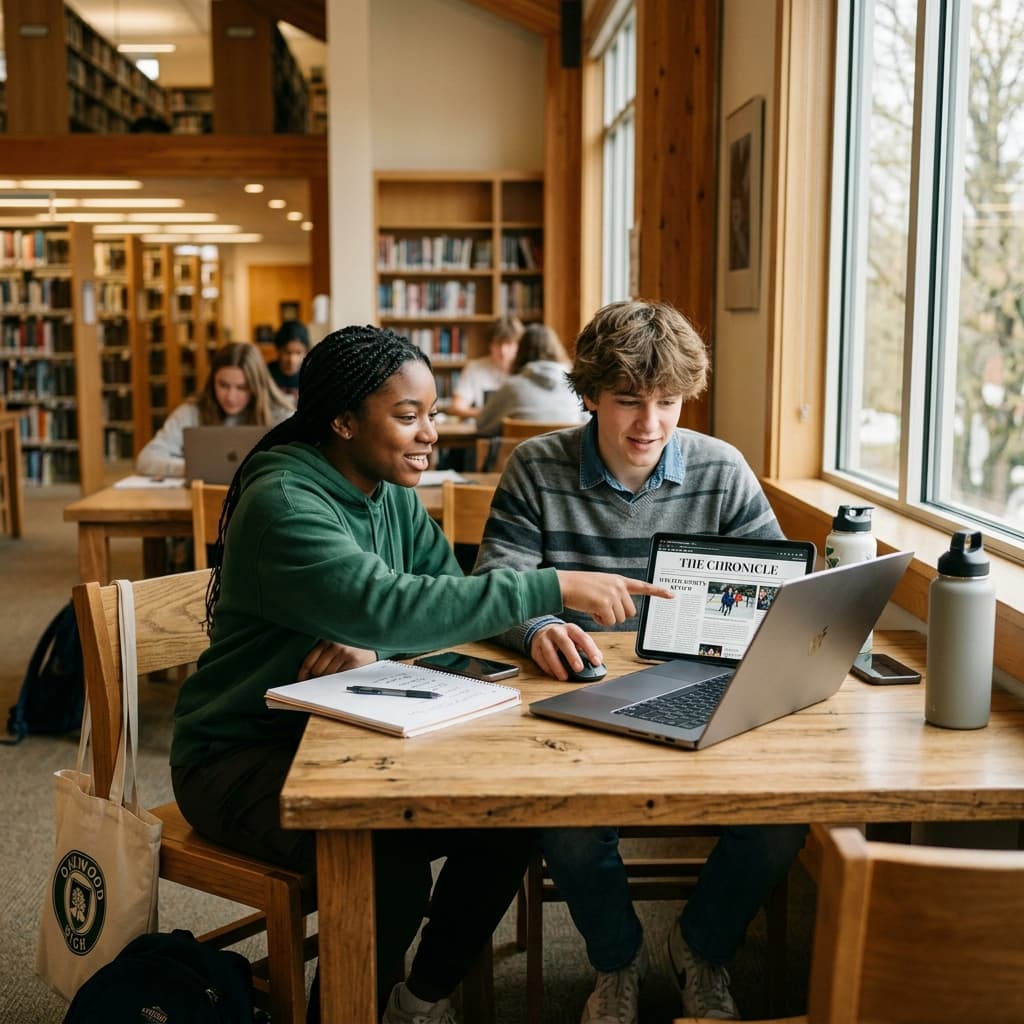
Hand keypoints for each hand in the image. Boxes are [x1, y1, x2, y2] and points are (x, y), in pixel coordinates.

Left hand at [296, 640, 376, 680]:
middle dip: (317, 677)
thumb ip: (322, 655)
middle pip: (316, 670)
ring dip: (329, 678)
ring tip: (336, 672)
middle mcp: (335, 646)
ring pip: (327, 675)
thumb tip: (307, 676)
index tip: (301, 681)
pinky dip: (337, 679)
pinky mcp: (354, 661)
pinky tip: (342, 674)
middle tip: (323, 677)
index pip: (308, 661)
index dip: (303, 674)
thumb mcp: (335, 644)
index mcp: (327, 639)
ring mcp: (345, 653)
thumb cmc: (352, 645)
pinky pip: (338, 677)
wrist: (375, 639)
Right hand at [530, 623, 603, 679]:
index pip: (582, 638)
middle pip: (564, 642)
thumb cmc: (564, 638)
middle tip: (579, 668)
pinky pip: (541, 659)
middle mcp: (557, 631)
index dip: (591, 650)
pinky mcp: (535, 648)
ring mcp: (544, 639)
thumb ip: (587, 649)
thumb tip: (598, 660)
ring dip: (557, 666)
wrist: (543, 632)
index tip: (596, 662)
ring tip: (564, 677)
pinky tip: (554, 675)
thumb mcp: (576, 639)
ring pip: (549, 652)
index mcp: (571, 629)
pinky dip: (548, 668)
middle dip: (572, 656)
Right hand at [555, 571, 672, 627]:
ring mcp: (612, 594)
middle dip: (616, 614)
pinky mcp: (605, 603)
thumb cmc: (579, 587)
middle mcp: (618, 586)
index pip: (642, 585)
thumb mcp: (600, 584)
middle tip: (601, 608)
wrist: (564, 584)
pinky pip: (610, 621)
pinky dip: (600, 621)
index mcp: (618, 580)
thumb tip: (624, 611)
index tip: (672, 594)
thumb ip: (614, 592)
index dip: (658, 591)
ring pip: (620, 619)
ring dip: (607, 618)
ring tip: (594, 606)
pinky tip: (591, 610)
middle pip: (630, 612)